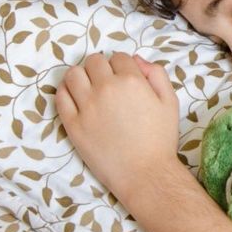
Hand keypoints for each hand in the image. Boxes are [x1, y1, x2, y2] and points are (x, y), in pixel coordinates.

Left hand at [56, 52, 179, 196]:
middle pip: (94, 61)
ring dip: (82, 76)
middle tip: (107, 83)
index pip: (118, 57)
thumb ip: (156, 74)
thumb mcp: (170, 101)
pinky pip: (61, 97)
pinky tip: (76, 97)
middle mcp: (106, 89)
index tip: (124, 78)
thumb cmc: (160, 139)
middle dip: (102, 67)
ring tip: (89, 88)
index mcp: (132, 81)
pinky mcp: (73, 124)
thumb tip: (137, 60)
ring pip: (73, 74)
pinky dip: (66, 91)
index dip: (122, 65)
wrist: (145, 173)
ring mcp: (86, 106)